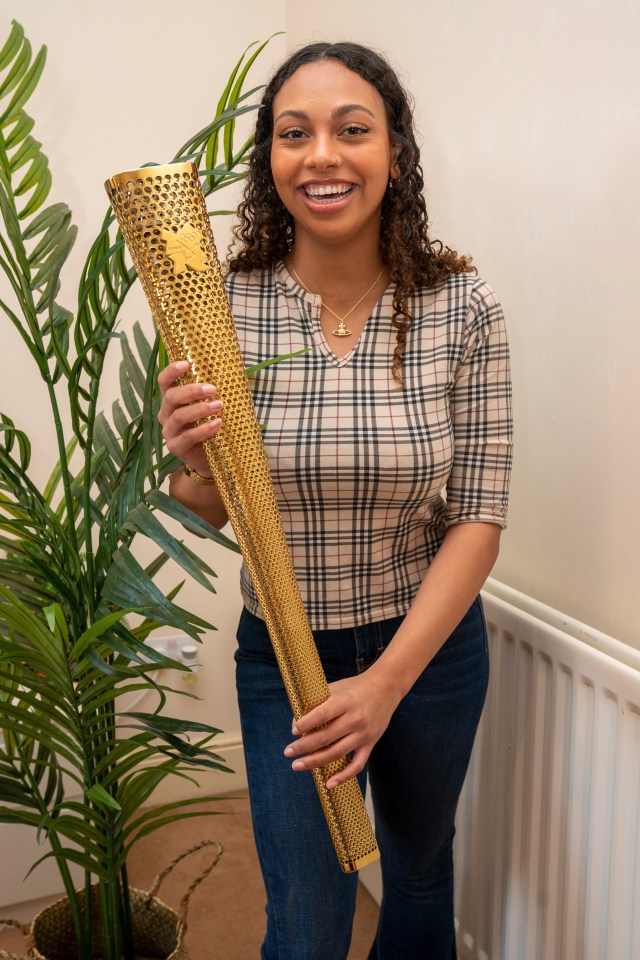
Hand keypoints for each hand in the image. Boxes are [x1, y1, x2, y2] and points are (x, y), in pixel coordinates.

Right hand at [157, 360, 222, 476]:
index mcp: (171, 400)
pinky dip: (203, 429)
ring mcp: (169, 431)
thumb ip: (210, 393)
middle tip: (212, 389)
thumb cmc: (209, 425)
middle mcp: (166, 414)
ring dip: (200, 409)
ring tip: (218, 406)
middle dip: (192, 391)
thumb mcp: (208, 407)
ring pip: (179, 416)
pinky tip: (217, 424)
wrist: (210, 458)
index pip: (164, 382)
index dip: (171, 371)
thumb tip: (228, 373)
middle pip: (171, 397)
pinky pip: (187, 436)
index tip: (186, 364)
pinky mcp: (175, 447)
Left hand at [283, 669, 400, 788]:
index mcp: (345, 701)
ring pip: (337, 753)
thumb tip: (296, 724)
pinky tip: (328, 784)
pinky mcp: (370, 744)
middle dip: (303, 746)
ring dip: (315, 762)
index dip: (306, 724)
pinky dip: (343, 776)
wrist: (385, 689)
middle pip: (326, 737)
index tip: (294, 731)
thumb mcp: (336, 688)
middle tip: (288, 752)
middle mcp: (355, 718)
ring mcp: (364, 734)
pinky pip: (357, 764)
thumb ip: (317, 703)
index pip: (322, 714)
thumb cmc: (355, 688)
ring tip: (297, 765)